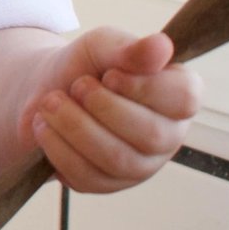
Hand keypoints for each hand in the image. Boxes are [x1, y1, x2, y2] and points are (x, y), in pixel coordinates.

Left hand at [20, 29, 199, 193]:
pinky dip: (58, 148)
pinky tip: (44, 126)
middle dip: (103, 107)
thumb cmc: (85, 66)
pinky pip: (88, 177)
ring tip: (51, 102)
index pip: (184, 98)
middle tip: (75, 86)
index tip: (109, 75)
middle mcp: (167, 134)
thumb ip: (130, 48)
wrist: (46, 91)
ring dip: (75, 127)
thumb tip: (162, 46)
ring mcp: (140, 165)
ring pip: (118, 159)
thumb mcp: (102, 46)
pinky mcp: (107, 184)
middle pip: (151, 135)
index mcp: (177, 96)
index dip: (144, 88)